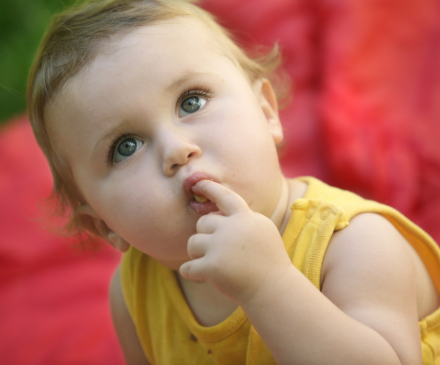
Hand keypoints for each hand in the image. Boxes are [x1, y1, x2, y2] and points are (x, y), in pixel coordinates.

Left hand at [179, 180, 291, 304]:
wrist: (274, 288)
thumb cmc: (268, 261)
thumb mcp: (262, 230)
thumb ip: (242, 219)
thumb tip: (216, 212)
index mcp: (245, 218)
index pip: (225, 196)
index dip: (210, 188)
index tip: (198, 183)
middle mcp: (231, 228)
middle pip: (202, 223)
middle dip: (205, 236)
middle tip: (217, 250)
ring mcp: (220, 247)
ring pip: (192, 243)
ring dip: (197, 254)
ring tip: (213, 263)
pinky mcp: (212, 267)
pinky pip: (187, 266)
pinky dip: (191, 272)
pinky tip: (202, 276)